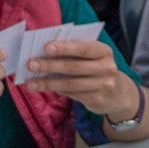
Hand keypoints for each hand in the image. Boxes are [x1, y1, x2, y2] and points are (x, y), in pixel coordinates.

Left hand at [24, 38, 139, 119]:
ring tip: (30, 82)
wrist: (118, 93)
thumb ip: (75, 53)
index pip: (84, 48)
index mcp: (104, 51)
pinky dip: (56, 90)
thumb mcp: (93, 57)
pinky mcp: (97, 99)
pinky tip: (43, 88)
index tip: (46, 47)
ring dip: (48, 83)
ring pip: (70, 83)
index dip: (65, 48)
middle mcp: (107, 68)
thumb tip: (44, 53)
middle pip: (74, 66)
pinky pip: (72, 94)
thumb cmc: (97, 68)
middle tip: (31, 65)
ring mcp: (103, 85)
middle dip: (50, 65)